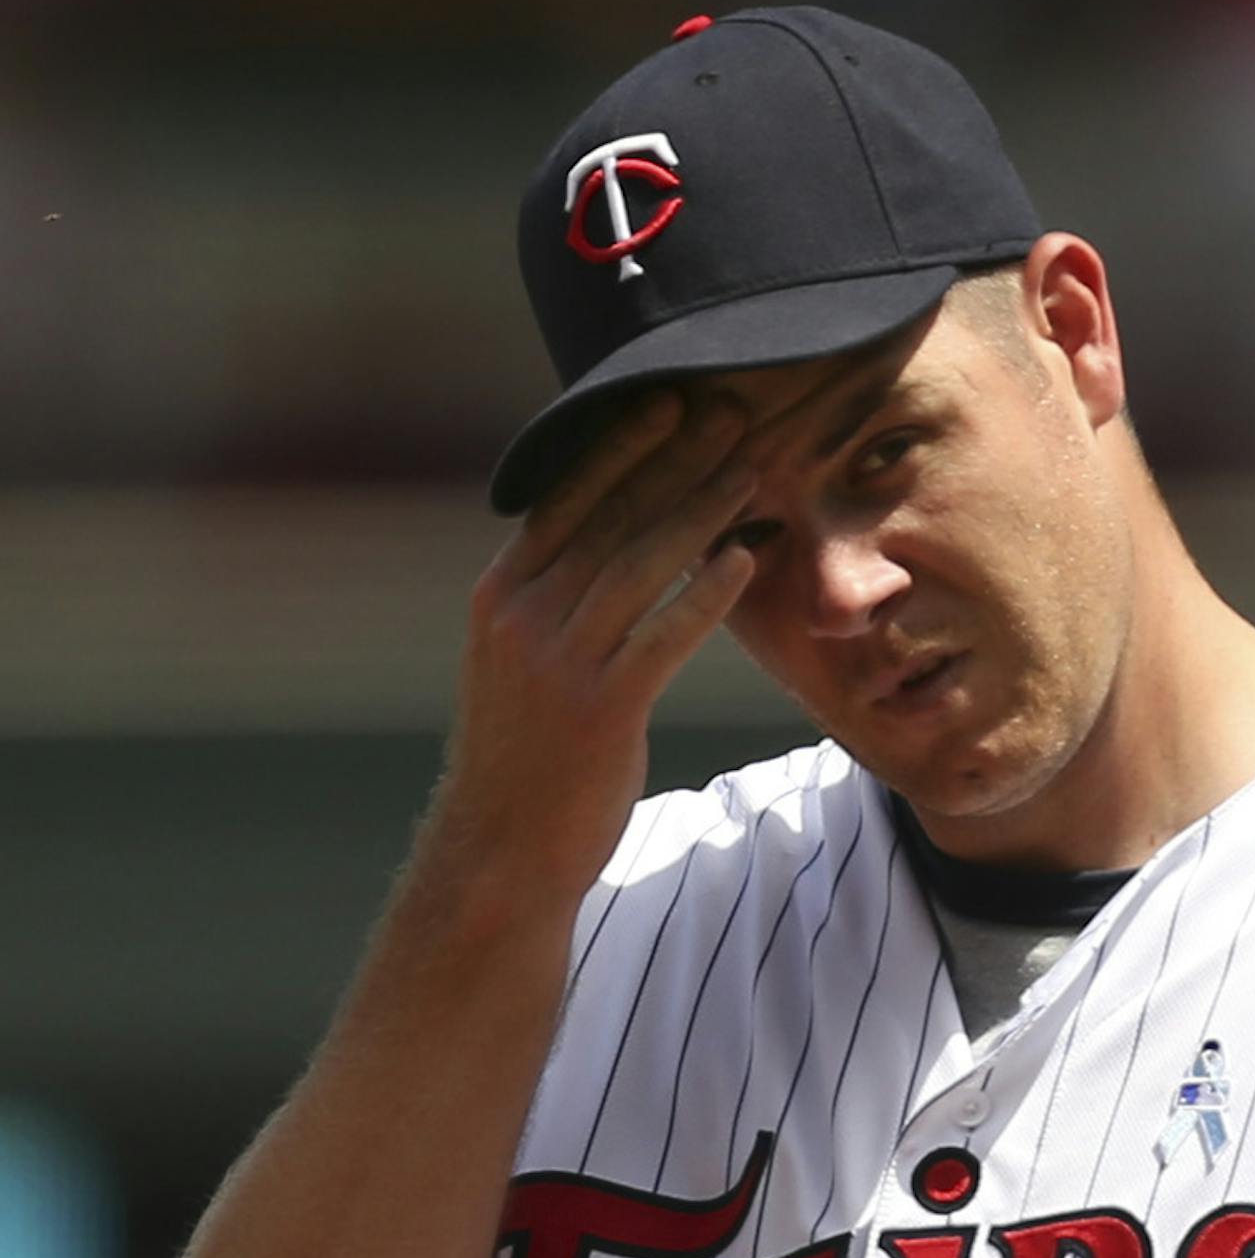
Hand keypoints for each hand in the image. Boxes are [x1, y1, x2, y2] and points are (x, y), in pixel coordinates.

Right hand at [425, 387, 765, 904]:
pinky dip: (705, 593)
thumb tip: (602, 557)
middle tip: (731, 412)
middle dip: (675, 460)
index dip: (622, 446)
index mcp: (501, 597)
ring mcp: (559, 661)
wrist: (499, 856)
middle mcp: (523, 616)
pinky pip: (663, 635)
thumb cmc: (522, 765)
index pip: (567, 499)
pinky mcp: (601, 709)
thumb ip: (553, 609)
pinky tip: (743, 560)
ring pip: (641, 564)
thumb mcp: (519, 670)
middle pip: (610, 517)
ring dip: (703, 511)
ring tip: (752, 471)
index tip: (669, 401)